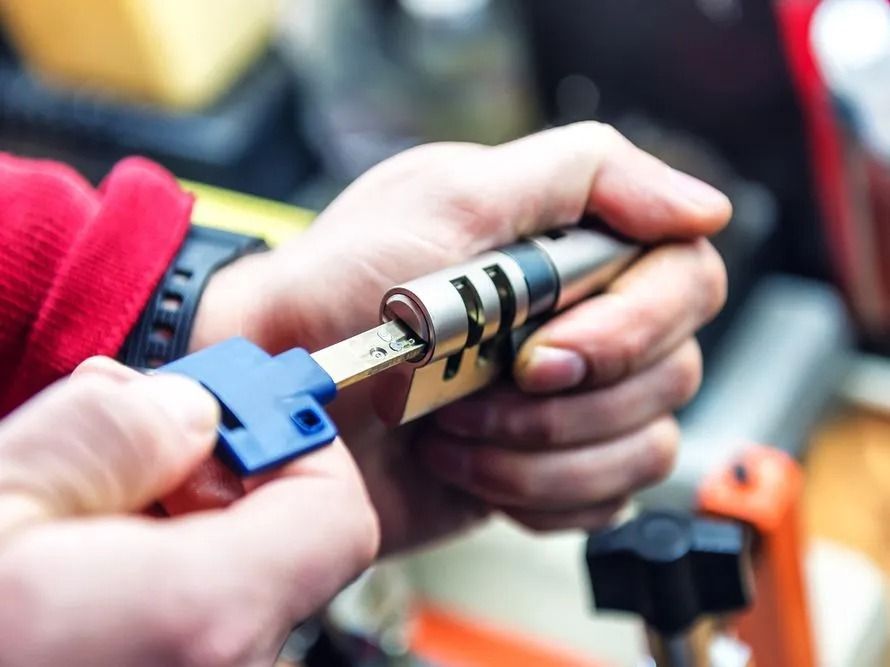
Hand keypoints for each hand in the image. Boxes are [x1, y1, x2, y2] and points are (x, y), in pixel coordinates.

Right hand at [0, 358, 377, 666]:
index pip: (337, 516)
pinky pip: (193, 642)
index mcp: (198, 619)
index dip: (291, 449)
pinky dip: (152, 597)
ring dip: (171, 542)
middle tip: (119, 465)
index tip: (229, 418)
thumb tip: (187, 409)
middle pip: (281, 550)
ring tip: (69, 534)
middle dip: (213, 488)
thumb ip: (104, 437)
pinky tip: (68, 594)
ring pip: (231, 595)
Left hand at [193, 122, 729, 551]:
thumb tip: (703, 209)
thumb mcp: (448, 196)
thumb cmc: (337, 292)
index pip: (684, 280)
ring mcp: (565, 404)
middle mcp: (579, 322)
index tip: (546, 351)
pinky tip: (468, 467)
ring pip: (644, 447)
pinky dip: (533, 494)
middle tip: (482, 387)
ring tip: (452, 429)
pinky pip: (602, 501)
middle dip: (566, 403)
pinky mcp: (545, 471)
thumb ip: (584, 175)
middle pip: (674, 371)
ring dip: (539, 453)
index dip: (635, 325)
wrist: (281, 398)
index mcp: (568, 250)